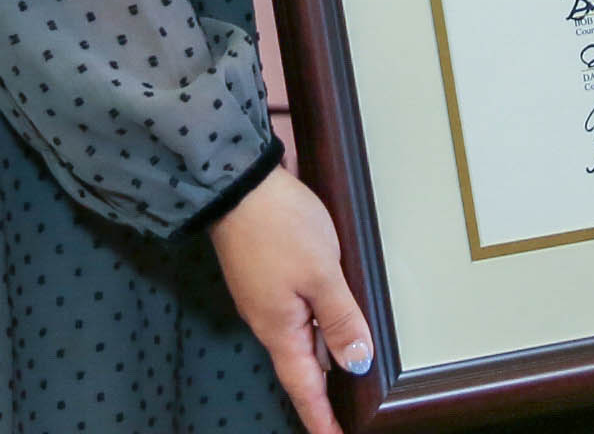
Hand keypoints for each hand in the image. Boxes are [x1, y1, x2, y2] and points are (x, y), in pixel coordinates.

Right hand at [208, 166, 370, 433]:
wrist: (236, 182)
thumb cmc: (279, 226)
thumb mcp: (322, 272)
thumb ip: (341, 318)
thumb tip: (357, 363)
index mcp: (280, 328)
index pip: (305, 387)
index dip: (321, 417)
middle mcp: (269, 320)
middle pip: (303, 364)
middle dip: (325, 388)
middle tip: (347, 409)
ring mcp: (264, 297)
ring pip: (301, 335)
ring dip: (324, 351)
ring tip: (352, 365)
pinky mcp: (265, 275)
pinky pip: (296, 311)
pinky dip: (317, 321)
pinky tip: (335, 313)